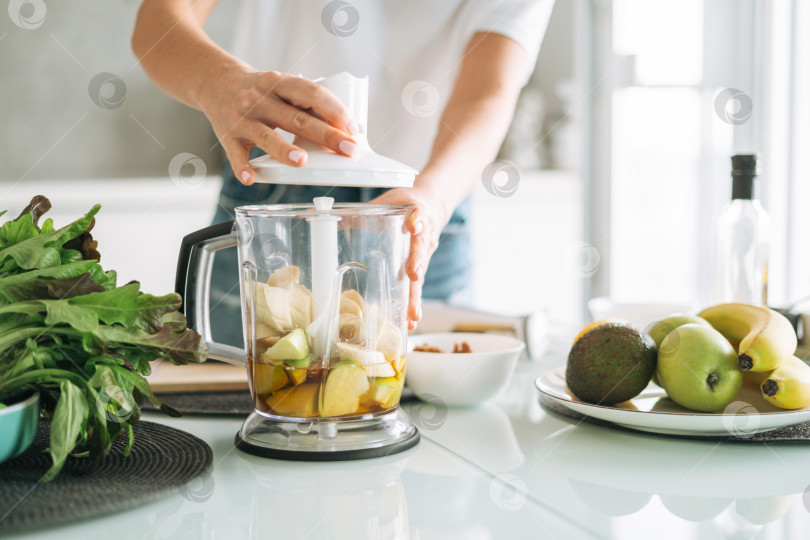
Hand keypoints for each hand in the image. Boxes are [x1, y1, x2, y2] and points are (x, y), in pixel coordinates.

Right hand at [196, 69, 358, 184]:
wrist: (215, 83)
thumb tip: (342, 130)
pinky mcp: (228, 137)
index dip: (334, 110)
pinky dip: (243, 168)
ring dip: (285, 150)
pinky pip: (236, 155)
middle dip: (325, 135)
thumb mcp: (281, 85)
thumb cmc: (260, 90)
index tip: (352, 129)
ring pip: (267, 136)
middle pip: (296, 119)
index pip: (312, 93)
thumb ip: (305, 103)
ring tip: (301, 162)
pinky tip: (252, 178)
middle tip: (346, 149)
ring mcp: (243, 118)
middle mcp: (261, 99)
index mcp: (279, 83)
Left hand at [371, 185, 451, 329]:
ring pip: (421, 274)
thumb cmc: (406, 203)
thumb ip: (362, 211)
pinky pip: (418, 285)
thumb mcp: (386, 201)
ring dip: (416, 294)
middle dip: (417, 263)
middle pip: (420, 250)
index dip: (417, 219)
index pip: (419, 213)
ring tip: (412, 315)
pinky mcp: (423, 265)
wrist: (433, 205)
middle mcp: (424, 234)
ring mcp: (425, 252)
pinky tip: (410, 320)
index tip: (414, 225)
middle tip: (413, 276)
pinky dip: (414, 303)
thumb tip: (323, 216)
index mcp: (416, 212)